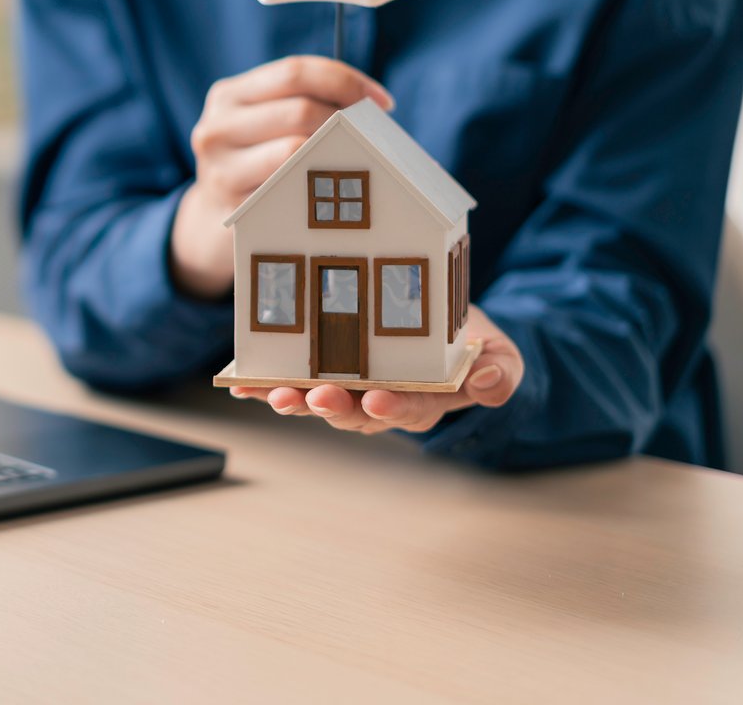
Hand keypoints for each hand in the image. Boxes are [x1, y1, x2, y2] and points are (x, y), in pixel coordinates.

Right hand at [170, 55, 392, 297]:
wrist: (216, 218)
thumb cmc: (259, 162)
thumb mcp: (266, 122)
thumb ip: (303, 102)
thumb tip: (371, 102)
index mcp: (228, 95)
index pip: (294, 72)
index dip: (344, 80)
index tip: (381, 100)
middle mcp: (217, 126)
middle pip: (300, 110)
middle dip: (347, 119)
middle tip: (372, 133)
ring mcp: (220, 168)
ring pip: (296, 149)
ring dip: (338, 151)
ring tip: (357, 155)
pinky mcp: (233, 205)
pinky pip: (291, 188)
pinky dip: (321, 181)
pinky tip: (335, 184)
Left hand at [229, 306, 522, 434]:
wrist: (443, 329)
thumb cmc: (471, 346)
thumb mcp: (499, 355)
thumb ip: (501, 374)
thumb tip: (487, 384)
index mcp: (425, 400)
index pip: (409, 409)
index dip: (392, 408)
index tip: (377, 400)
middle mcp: (382, 403)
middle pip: (355, 413)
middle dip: (332, 406)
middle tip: (315, 396)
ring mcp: (351, 391)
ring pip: (320, 402)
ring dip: (293, 400)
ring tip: (273, 394)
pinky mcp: (324, 375)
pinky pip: (293, 384)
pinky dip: (266, 386)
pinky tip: (241, 384)